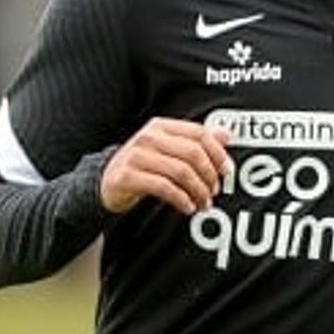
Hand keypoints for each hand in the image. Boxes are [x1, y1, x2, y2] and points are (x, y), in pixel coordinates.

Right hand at [100, 118, 230, 215]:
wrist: (106, 182)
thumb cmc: (142, 165)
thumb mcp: (168, 148)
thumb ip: (195, 141)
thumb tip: (225, 135)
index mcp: (161, 126)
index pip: (199, 134)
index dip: (217, 153)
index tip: (226, 170)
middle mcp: (149, 137)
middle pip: (193, 153)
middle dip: (209, 175)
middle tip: (214, 190)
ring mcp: (136, 156)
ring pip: (181, 171)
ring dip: (198, 191)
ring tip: (203, 203)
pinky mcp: (128, 176)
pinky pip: (164, 187)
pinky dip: (181, 199)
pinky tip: (187, 206)